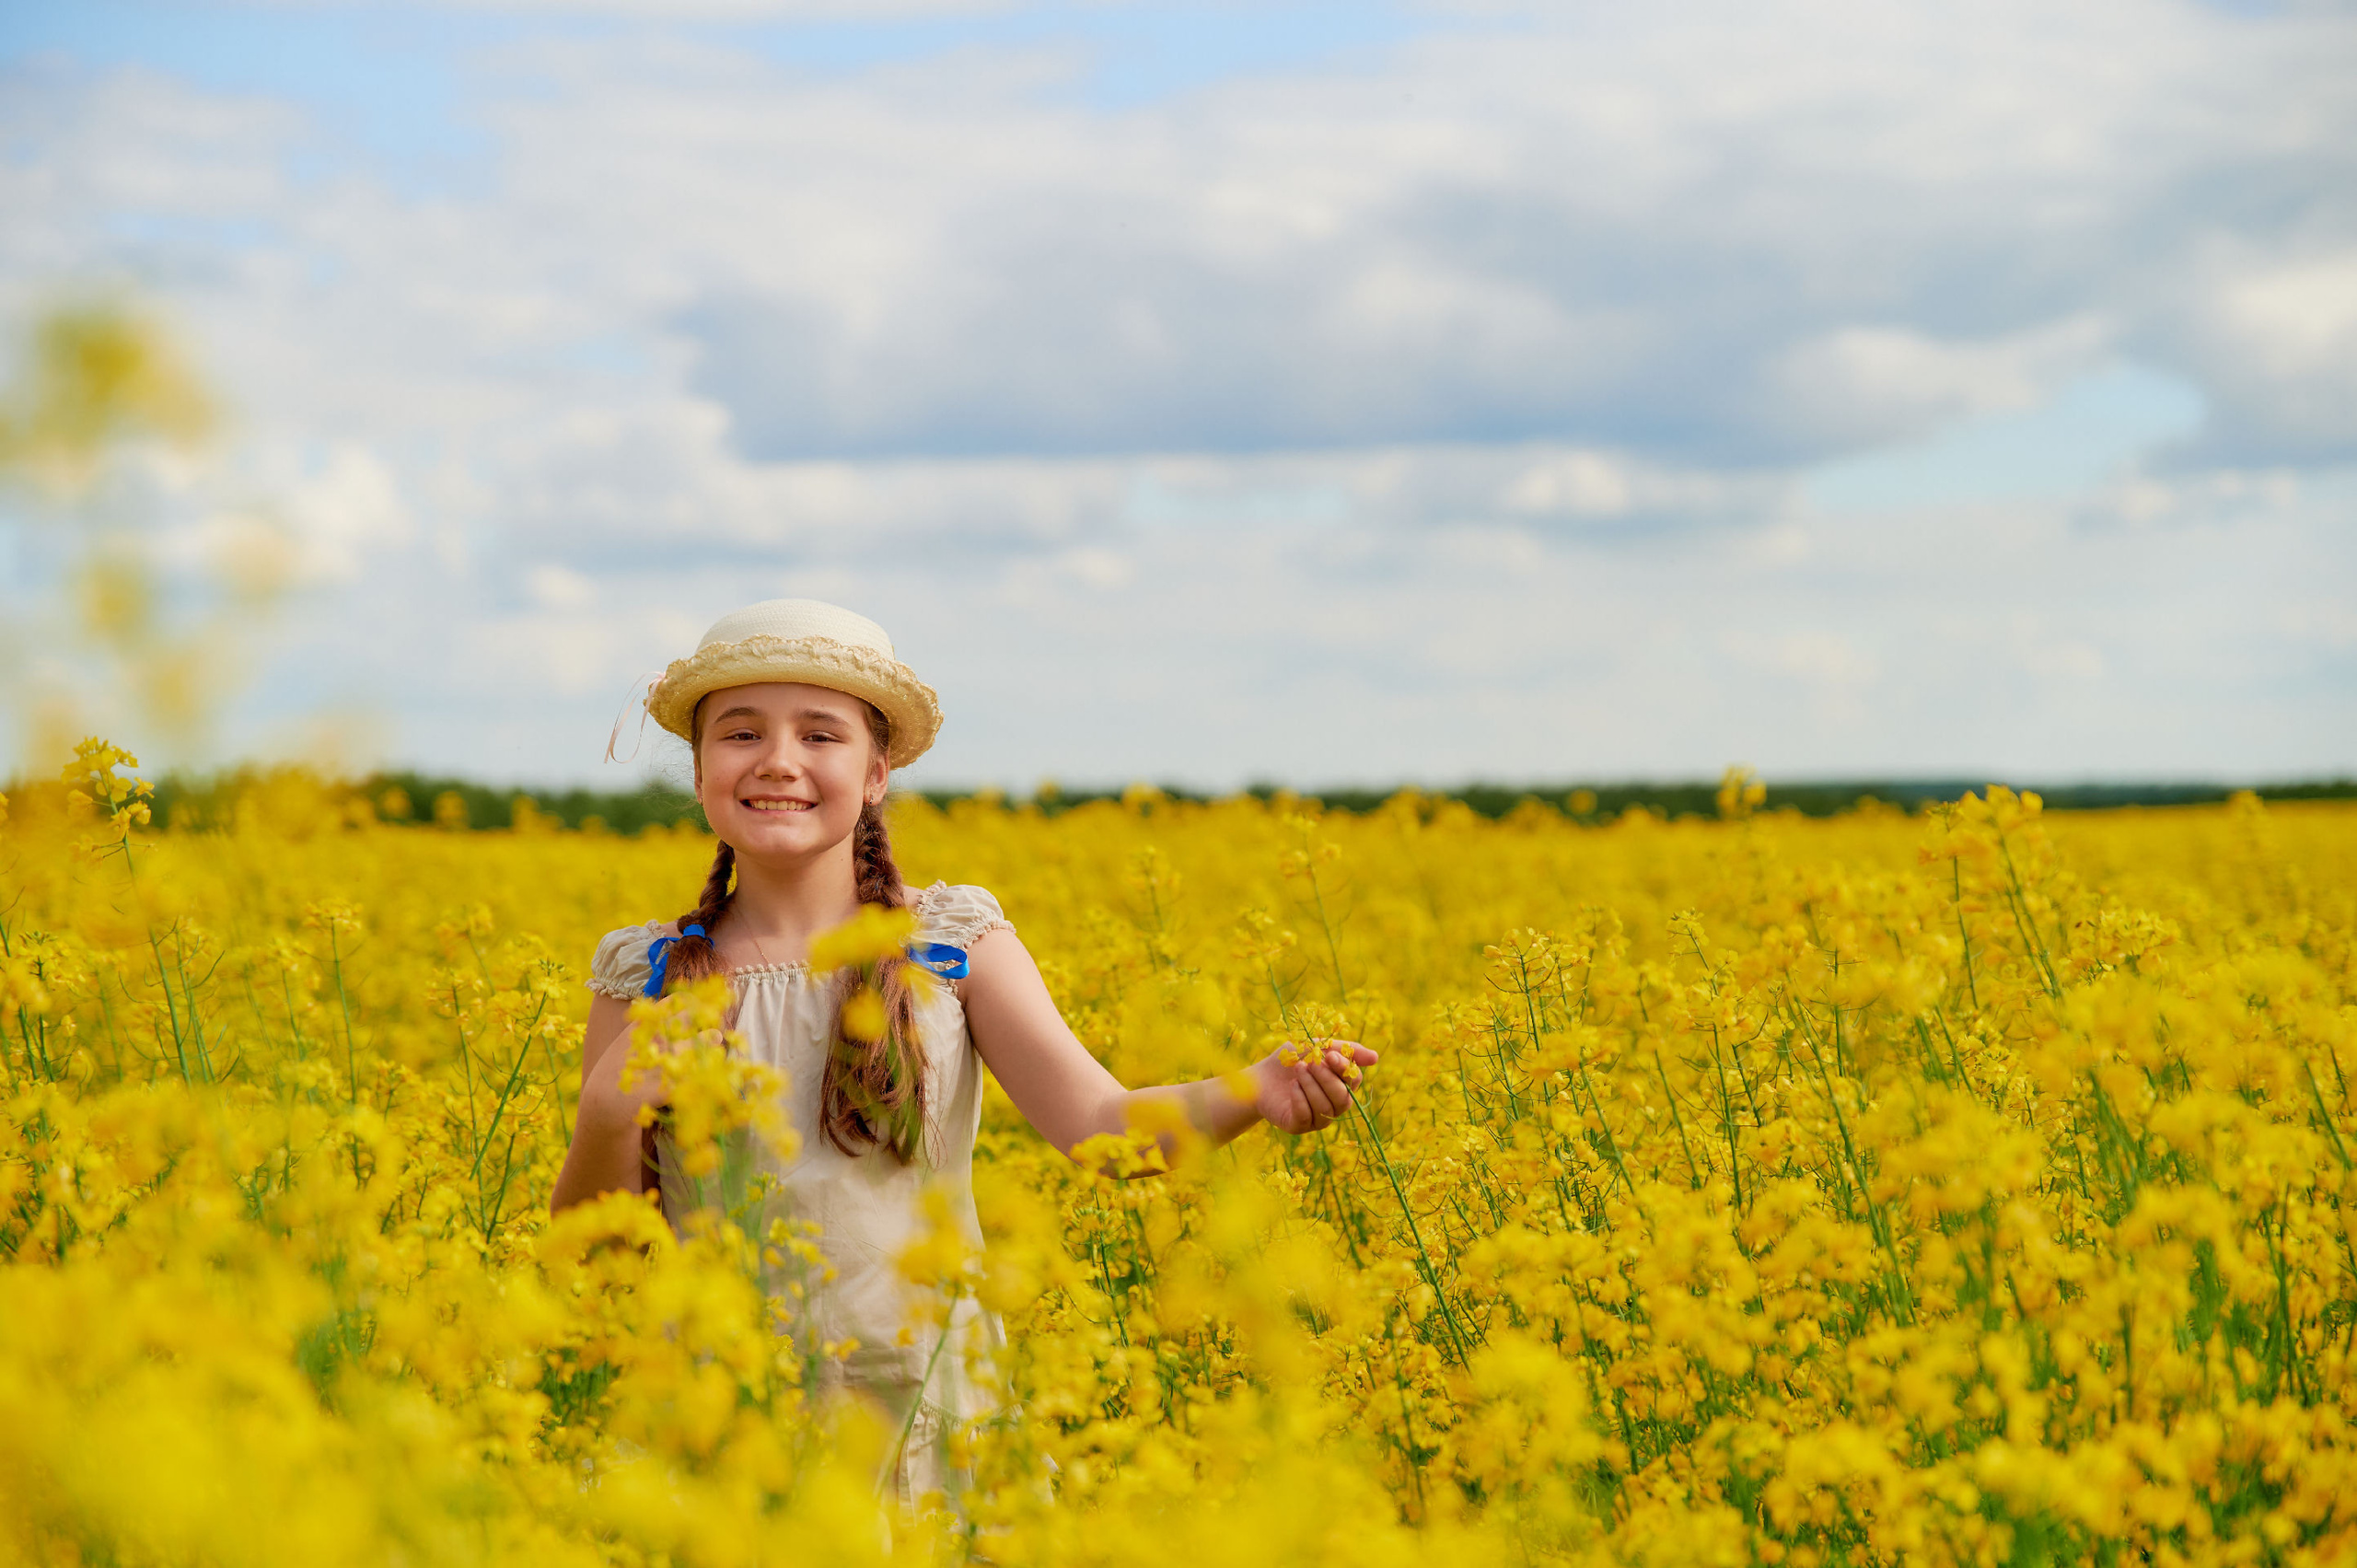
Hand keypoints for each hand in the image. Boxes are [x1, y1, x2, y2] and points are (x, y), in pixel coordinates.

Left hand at [1251, 1040, 1378, 1134]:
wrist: (1260, 1075)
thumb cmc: (1292, 1059)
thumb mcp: (1316, 1047)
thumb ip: (1345, 1050)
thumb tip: (1376, 1058)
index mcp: (1341, 1085)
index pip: (1354, 1081)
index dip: (1345, 1069)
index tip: (1330, 1056)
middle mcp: (1333, 1105)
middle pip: (1343, 1098)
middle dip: (1326, 1078)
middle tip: (1309, 1063)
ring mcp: (1318, 1118)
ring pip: (1326, 1108)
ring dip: (1311, 1086)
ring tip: (1297, 1069)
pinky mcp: (1299, 1126)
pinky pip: (1307, 1116)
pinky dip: (1299, 1098)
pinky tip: (1291, 1086)